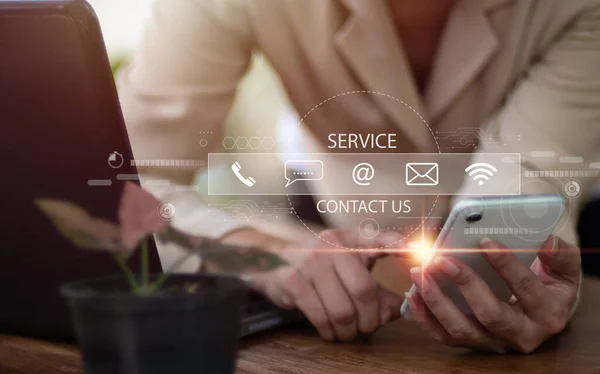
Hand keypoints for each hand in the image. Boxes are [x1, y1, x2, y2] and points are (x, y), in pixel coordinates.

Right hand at [247, 229, 405, 341]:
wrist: (278, 264)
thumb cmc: (326, 269)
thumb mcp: (353, 270)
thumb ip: (380, 291)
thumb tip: (400, 309)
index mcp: (351, 239)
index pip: (378, 239)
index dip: (397, 244)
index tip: (417, 252)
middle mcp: (331, 245)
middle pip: (364, 291)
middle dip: (370, 318)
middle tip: (368, 327)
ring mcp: (310, 262)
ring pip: (343, 310)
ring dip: (350, 330)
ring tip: (348, 331)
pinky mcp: (293, 281)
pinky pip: (321, 317)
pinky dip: (330, 330)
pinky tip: (331, 329)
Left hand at [405, 235, 580, 352]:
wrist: (540, 309)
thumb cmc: (548, 284)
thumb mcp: (562, 269)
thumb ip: (559, 255)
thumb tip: (547, 241)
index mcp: (548, 314)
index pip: (524, 289)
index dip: (505, 265)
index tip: (484, 242)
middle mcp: (522, 334)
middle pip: (490, 314)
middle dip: (464, 283)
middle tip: (442, 258)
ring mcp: (494, 342)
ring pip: (461, 329)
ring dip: (436, 300)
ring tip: (420, 272)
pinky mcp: (472, 343)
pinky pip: (443, 335)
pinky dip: (424, 316)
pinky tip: (412, 293)